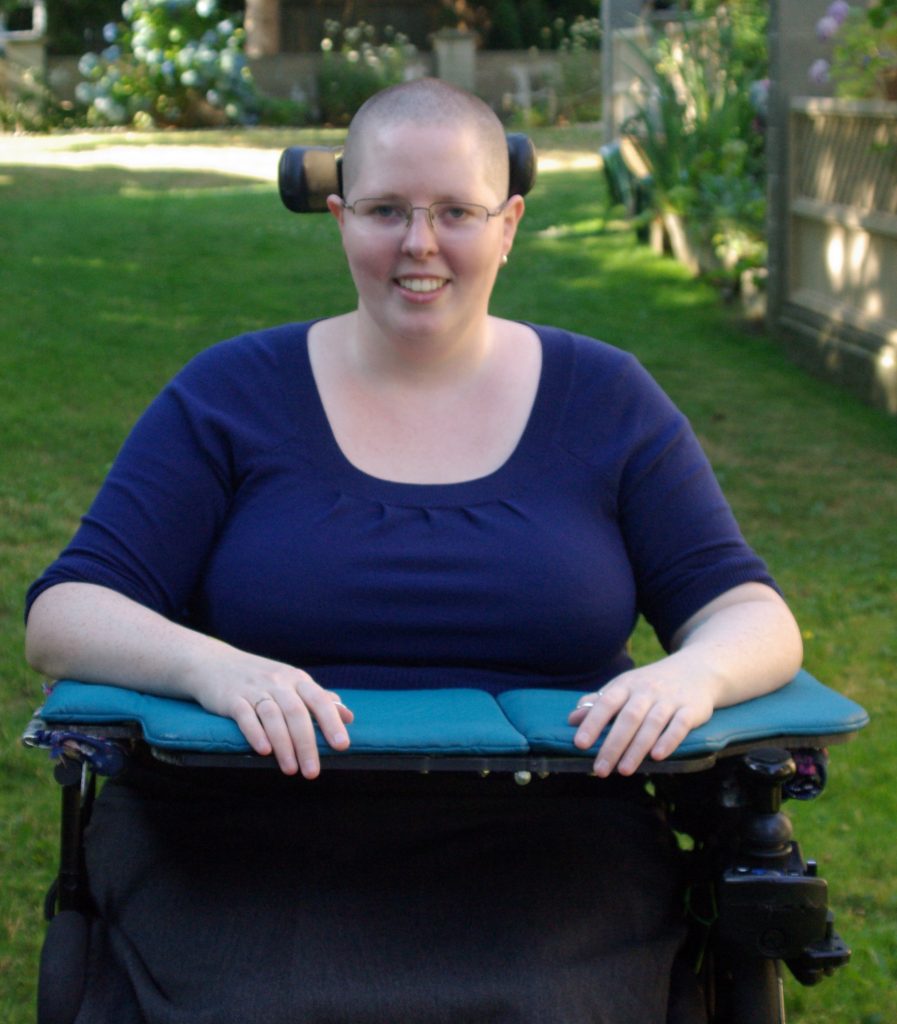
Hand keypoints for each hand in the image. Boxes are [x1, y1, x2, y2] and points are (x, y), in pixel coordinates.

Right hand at [189, 650, 352, 777]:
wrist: (213, 663)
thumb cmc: (260, 678)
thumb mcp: (291, 683)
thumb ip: (318, 699)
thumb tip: (348, 716)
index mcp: (296, 679)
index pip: (319, 700)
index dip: (332, 722)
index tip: (342, 746)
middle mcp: (278, 682)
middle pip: (296, 713)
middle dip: (307, 744)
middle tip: (313, 771)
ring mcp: (253, 689)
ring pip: (273, 716)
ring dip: (283, 745)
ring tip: (291, 770)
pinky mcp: (230, 698)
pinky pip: (245, 715)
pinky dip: (255, 733)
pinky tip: (263, 751)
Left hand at [567, 663, 713, 776]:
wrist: (696, 669)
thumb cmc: (651, 684)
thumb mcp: (624, 687)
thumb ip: (599, 703)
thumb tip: (572, 719)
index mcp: (626, 685)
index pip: (606, 703)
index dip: (592, 723)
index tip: (579, 744)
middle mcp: (647, 691)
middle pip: (628, 718)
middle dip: (613, 745)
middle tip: (600, 769)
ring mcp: (670, 699)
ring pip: (652, 724)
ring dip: (637, 748)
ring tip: (623, 771)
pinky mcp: (692, 709)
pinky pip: (680, 725)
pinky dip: (669, 741)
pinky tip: (657, 757)